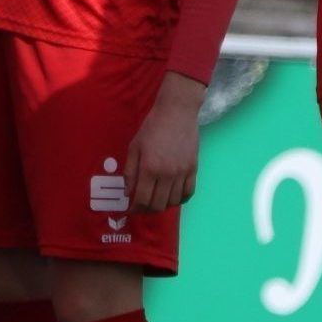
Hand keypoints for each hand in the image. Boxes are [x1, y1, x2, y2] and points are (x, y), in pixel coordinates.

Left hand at [125, 73, 201, 211]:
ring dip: (162, 205)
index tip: (131, 209)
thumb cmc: (152, 127)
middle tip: (141, 206)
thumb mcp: (134, 147)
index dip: (135, 209)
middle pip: (158, 205)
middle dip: (147, 210)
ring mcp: (182, 173)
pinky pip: (188, 193)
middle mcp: (167, 174)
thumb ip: (130, 172)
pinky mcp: (193, 169)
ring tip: (156, 200)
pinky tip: (172, 196)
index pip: (142, 200)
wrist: (177, 112)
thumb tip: (128, 193)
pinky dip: (180, 200)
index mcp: (149, 168)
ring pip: (173, 202)